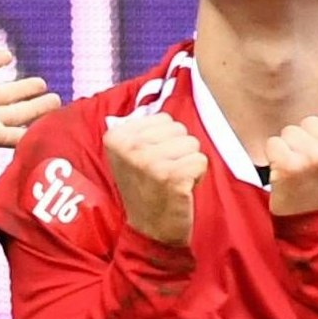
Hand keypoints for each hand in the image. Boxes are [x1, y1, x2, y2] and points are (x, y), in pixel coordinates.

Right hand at [104, 113, 207, 246]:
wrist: (149, 232)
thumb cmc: (146, 189)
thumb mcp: (131, 155)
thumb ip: (142, 129)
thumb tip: (164, 86)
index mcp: (116, 136)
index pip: (164, 119)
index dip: (166, 141)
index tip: (152, 164)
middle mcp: (129, 147)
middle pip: (179, 129)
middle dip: (179, 152)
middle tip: (164, 175)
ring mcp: (149, 162)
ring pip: (192, 144)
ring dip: (189, 164)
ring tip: (172, 182)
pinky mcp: (171, 177)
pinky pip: (201, 161)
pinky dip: (198, 176)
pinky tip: (182, 190)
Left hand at [265, 112, 317, 216]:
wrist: (317, 224)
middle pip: (308, 122)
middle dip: (306, 140)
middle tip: (312, 165)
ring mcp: (314, 157)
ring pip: (290, 131)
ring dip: (290, 149)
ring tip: (300, 170)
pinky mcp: (290, 166)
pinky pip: (274, 144)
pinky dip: (275, 157)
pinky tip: (285, 173)